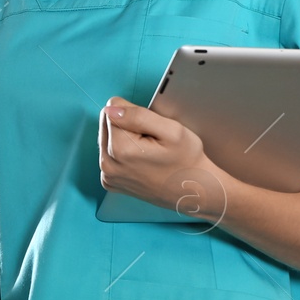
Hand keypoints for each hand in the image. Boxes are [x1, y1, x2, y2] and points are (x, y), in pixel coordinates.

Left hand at [98, 96, 223, 219]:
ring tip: (148, 151)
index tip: (150, 129)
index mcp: (120, 149)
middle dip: (128, 125)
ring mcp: (108, 175)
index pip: (112, 109)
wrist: (193, 191)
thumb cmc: (186, 161)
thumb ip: (138, 115)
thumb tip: (111, 109)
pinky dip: (123, 153)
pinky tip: (141, 161)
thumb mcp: (172, 130)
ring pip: (107, 138)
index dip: (134, 113)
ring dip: (125, 139)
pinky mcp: (110, 181)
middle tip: (151, 140)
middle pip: (106, 123)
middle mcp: (108, 164)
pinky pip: (109, 154)